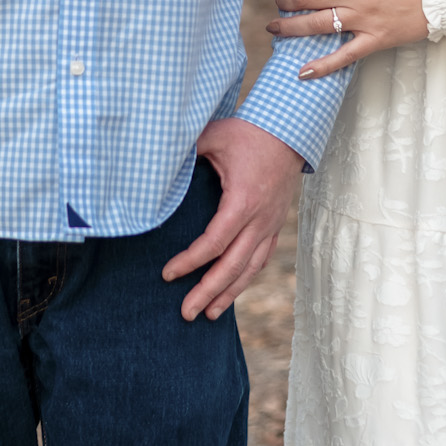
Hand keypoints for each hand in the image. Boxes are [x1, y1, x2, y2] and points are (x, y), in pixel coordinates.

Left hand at [162, 116, 303, 321]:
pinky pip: (261, 259)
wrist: (290, 132)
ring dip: (229, 294)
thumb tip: (155, 165)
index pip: (213, 243)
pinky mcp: (275, 224)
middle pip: (232, 267)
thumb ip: (186, 152)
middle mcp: (259, 220)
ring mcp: (270, 224)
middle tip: (185, 313)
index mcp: (242, 202)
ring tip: (208, 314)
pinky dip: (245, 278)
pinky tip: (232, 290)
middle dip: (207, 292)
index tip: (167, 274)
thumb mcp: (213, 137)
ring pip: (250, 269)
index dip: (189, 262)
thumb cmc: (248, 133)